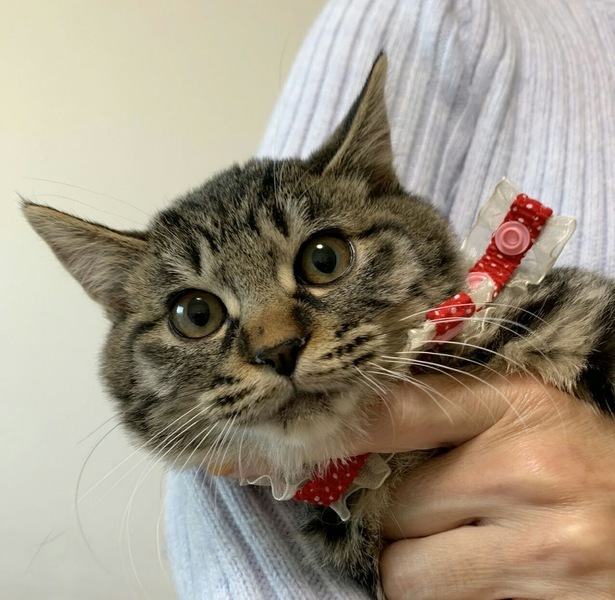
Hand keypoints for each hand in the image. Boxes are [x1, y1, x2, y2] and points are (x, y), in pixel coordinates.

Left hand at [353, 374, 614, 599]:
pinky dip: (449, 598)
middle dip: (405, 520)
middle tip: (446, 512)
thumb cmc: (582, 461)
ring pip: (407, 574)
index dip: (335, 432)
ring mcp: (538, 554)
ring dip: (420, 568)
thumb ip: (444, 410)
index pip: (396, 414)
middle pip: (394, 512)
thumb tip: (353, 426)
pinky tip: (487, 577)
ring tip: (471, 549)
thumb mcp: (524, 412)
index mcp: (518, 408)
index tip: (282, 444)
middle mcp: (526, 476)